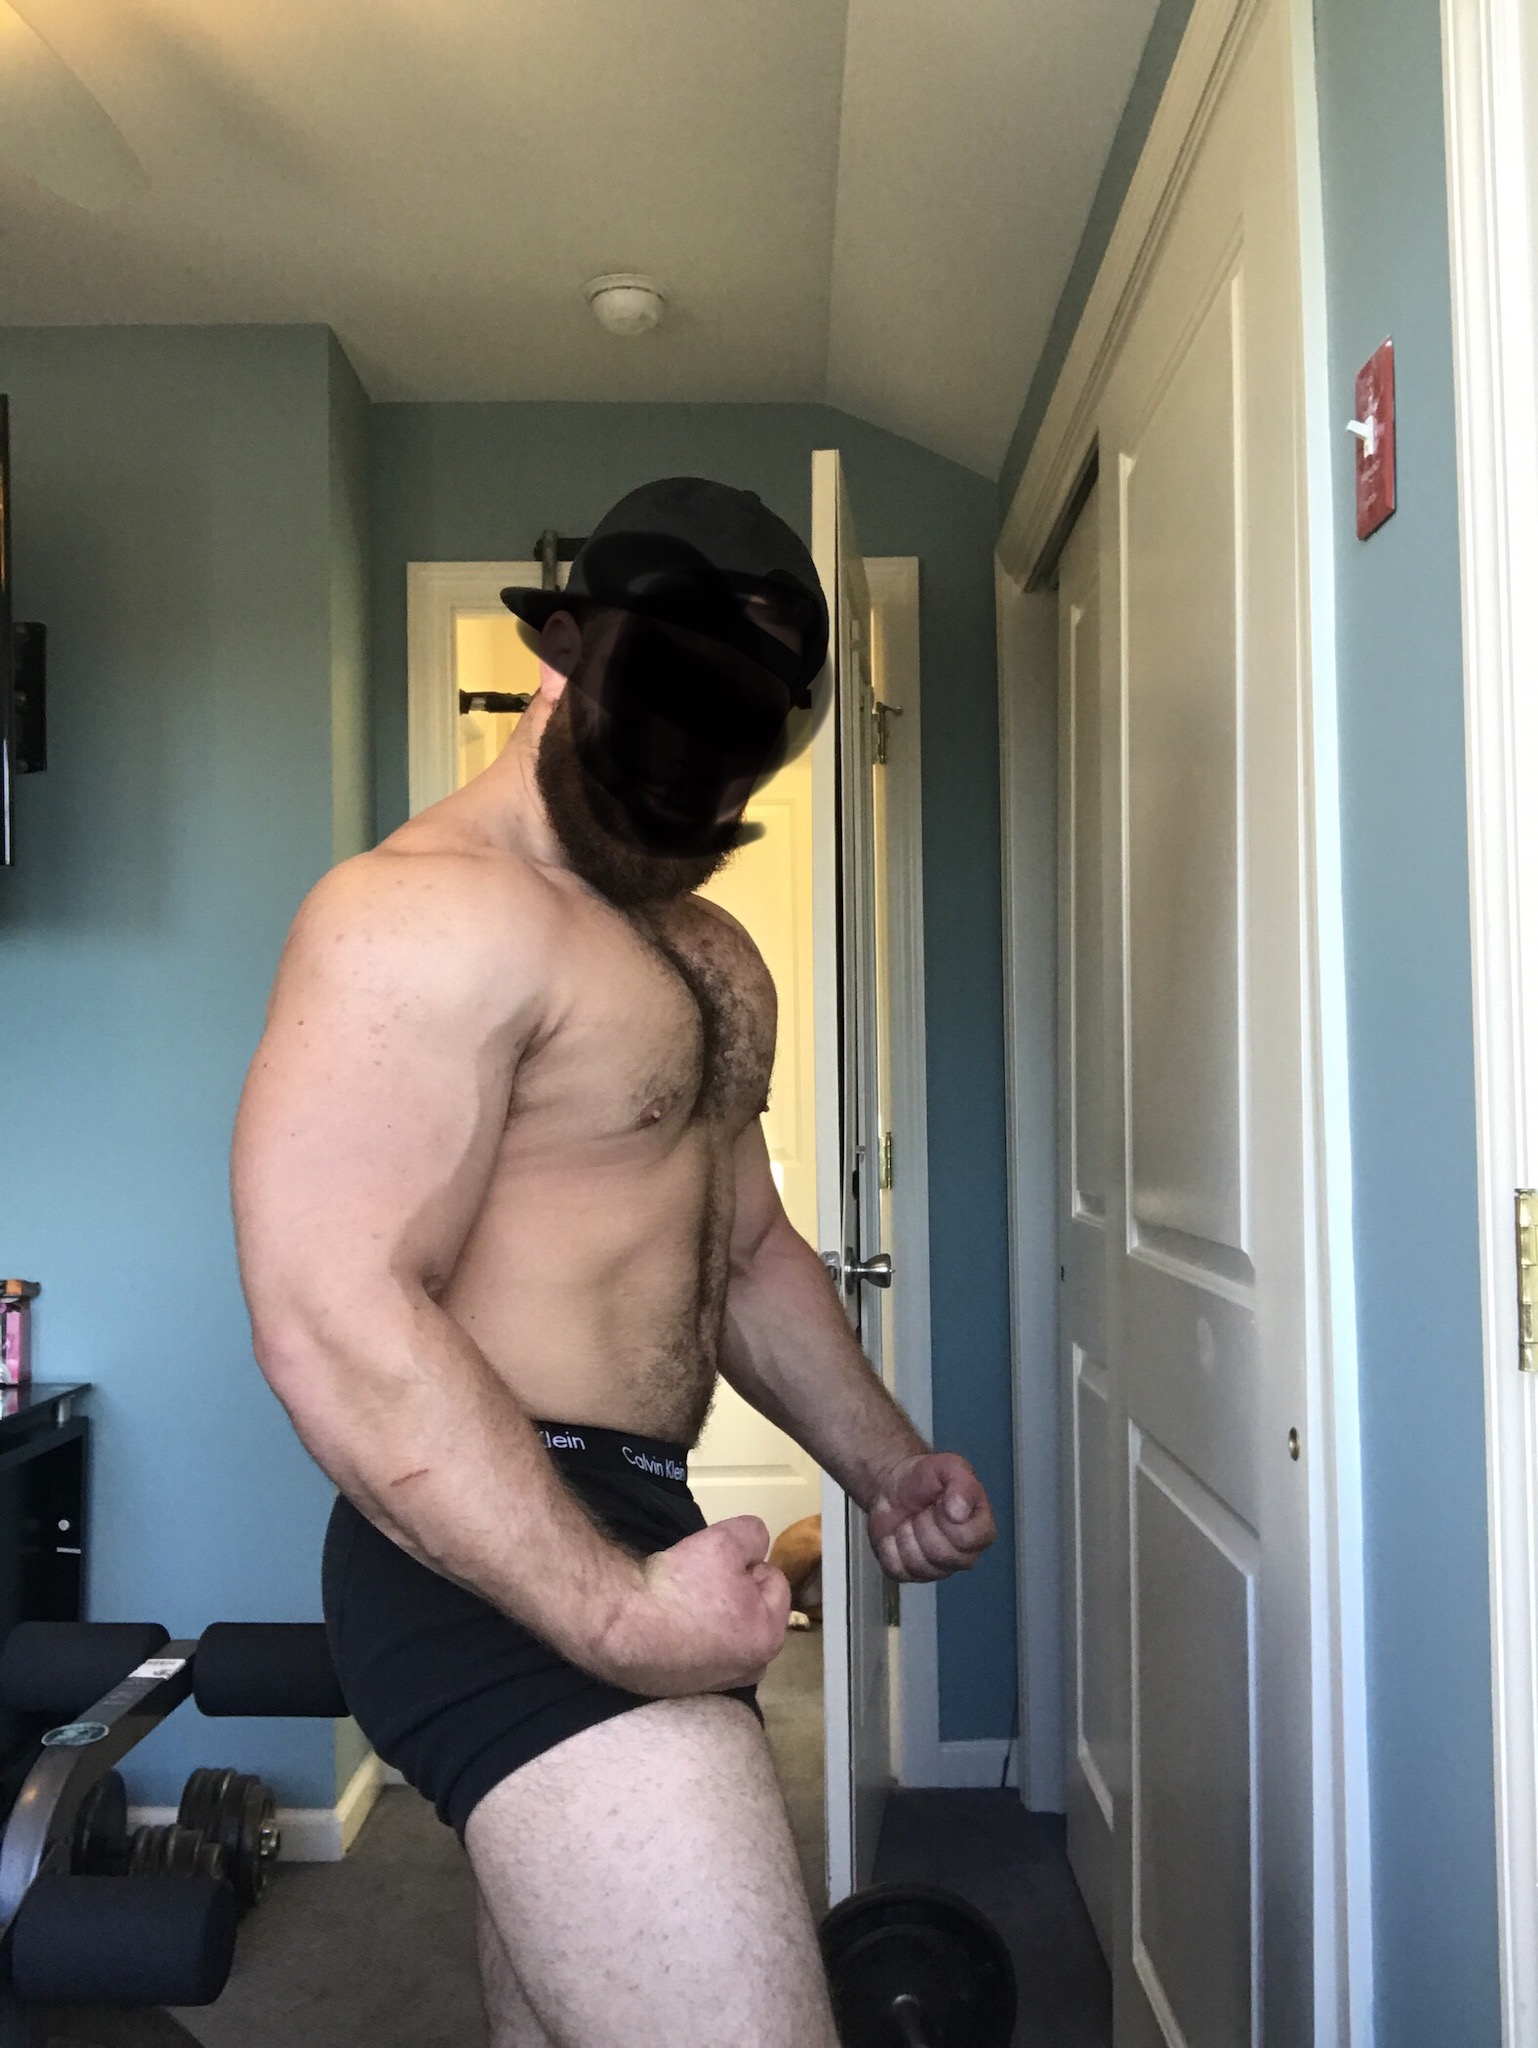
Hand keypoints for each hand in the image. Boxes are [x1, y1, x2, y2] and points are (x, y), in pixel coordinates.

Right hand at [594, 1516, 790, 1696]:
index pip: (774, 1580)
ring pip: (728, 1633)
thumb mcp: (723, 1540)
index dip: (745, 1562)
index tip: (713, 1564)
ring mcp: (717, 1684)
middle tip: (699, 1582)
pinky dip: (692, 1639)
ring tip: (682, 1603)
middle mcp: (750, 1669)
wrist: (617, 1628)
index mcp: (767, 1636)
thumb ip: (753, 1535)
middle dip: (734, 1592)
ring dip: (715, 1617)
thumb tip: (755, 1548)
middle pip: (753, 1610)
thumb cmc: (676, 1587)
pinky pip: (702, 1653)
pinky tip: (669, 1627)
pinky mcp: (685, 1690)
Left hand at [867, 1452, 995, 1581]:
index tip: (940, 1503)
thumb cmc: (927, 1478)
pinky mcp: (910, 1574)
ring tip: (911, 1521)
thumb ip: (962, 1483)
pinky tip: (896, 1534)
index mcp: (980, 1530)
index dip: (948, 1520)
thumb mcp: (949, 1466)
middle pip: (942, 1555)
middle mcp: (963, 1555)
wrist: (894, 1485)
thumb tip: (960, 1512)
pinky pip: (897, 1570)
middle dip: (924, 1525)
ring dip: (906, 1536)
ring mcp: (937, 1568)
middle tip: (924, 1511)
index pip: (968, 1539)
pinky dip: (889, 1548)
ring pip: (919, 1565)